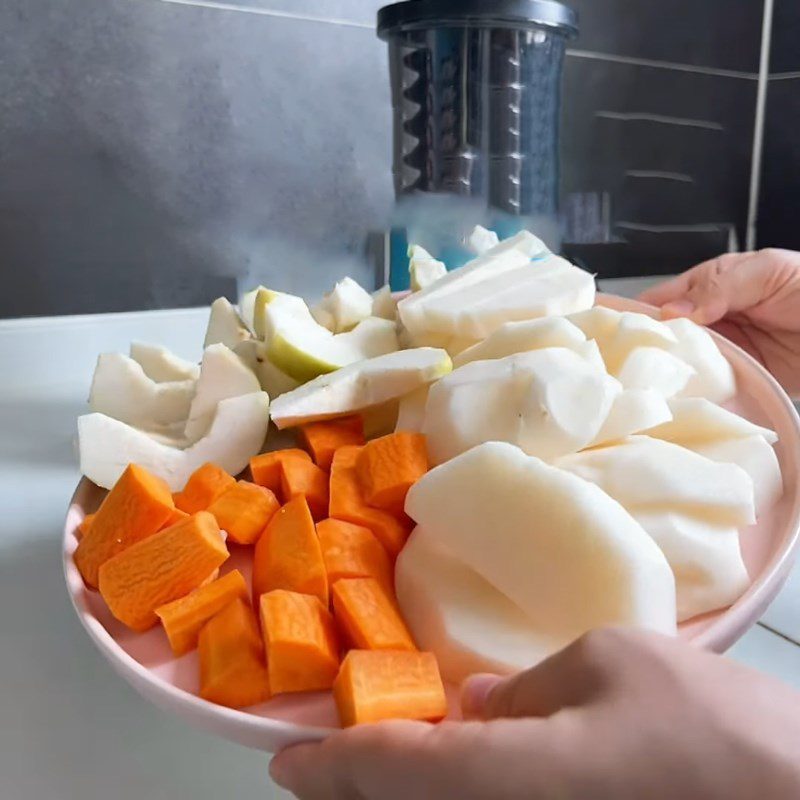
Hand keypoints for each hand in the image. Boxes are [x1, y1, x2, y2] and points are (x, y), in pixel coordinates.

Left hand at [269, 629, 799, 799]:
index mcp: (506, 779)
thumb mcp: (609, 664)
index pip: (393, 771)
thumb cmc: (708, 727)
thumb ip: (529, 688)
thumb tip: (477, 705)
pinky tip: (457, 763)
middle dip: (357, 785)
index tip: (284, 759)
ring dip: (402, 790)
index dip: (332, 761)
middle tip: (320, 757)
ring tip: (374, 759)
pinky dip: (453, 790)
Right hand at [638, 249, 799, 396]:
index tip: (613, 331)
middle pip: (666, 335)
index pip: (662, 298)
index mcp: (710, 285)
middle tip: (622, 366)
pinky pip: (712, 386)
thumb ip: (720, 286)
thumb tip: (671, 312)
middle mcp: (711, 320)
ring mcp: (725, 351)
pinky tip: (679, 399)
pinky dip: (697, 392)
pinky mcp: (740, 380)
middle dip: (647, 348)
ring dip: (668, 373)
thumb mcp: (768, 271)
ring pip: (684, 362)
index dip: (636, 313)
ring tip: (642, 387)